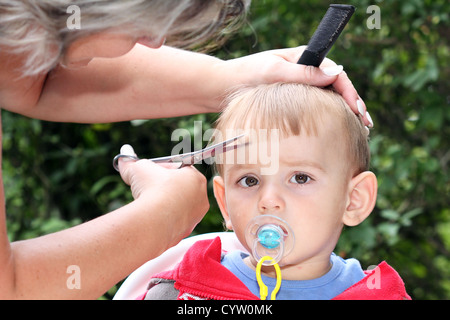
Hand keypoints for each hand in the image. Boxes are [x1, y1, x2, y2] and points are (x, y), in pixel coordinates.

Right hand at [117, 145, 208, 242]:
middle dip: (166, 188)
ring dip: (167, 205)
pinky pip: (175, 222)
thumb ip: (131, 162)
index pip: (180, 169)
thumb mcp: (138, 169)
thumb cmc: (151, 189)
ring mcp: (196, 216)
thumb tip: (123, 153)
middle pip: (182, 189)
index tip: (151, 174)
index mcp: (196, 178)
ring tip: (150, 205)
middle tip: (149, 189)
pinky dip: (165, 220)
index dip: (164, 170)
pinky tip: (153, 219)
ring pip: (180, 207)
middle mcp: (201, 197)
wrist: (155, 221)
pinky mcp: (187, 231)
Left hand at [222, 46, 372, 126]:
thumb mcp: (275, 72)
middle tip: (365, 125)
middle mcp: (304, 70)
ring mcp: (299, 84)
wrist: (223, 86)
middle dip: (352, 104)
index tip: (358, 110)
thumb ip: (303, 73)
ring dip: (343, 112)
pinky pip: (315, 106)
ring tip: (358, 129)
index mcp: (304, 58)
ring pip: (327, 98)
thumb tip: (336, 72)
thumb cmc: (247, 75)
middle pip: (336, 87)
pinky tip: (335, 128)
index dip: (350, 92)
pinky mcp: (292, 97)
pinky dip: (327, 116)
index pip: (335, 74)